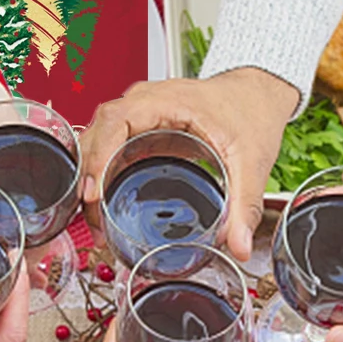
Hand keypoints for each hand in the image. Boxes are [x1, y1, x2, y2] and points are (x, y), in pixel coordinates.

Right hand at [80, 66, 294, 261]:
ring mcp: (137, 116)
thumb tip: (239, 246)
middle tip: (93, 220)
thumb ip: (244, 205)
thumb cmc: (249, 111)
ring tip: (95, 223)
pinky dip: (101, 177)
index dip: (98, 155)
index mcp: (163, 100)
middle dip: (87, 177)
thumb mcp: (250, 160)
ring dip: (90, 180)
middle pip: (95, 134)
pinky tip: (104, 209)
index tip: (94, 190)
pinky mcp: (139, 131)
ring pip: (96, 142)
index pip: (115, 120)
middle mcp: (142, 104)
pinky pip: (108, 149)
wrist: (255, 95)